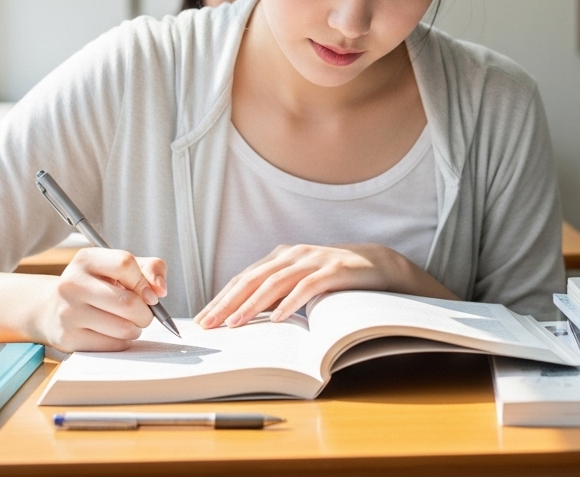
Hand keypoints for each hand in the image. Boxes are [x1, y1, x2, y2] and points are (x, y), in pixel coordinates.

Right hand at [34, 247, 166, 352]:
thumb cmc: (96, 286)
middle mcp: (72, 284)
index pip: (125, 264)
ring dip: (136, 329)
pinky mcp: (68, 338)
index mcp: (86, 260)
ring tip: (128, 324)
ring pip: (124, 328)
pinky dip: (122, 342)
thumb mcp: (118, 268)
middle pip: (129, 303)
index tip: (151, 295)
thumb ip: (149, 269)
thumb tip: (160, 290)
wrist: (51, 309)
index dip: (145, 282)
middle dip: (146, 313)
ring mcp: (68, 312)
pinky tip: (114, 334)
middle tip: (143, 314)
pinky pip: (113, 345)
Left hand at [195, 244, 410, 328]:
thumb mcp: (299, 284)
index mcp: (280, 257)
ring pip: (275, 282)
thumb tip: (244, 317)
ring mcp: (312, 260)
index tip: (203, 319)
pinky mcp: (333, 269)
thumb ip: (276, 294)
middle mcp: (292, 255)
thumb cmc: (334, 278)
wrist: (376, 265)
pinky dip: (291, 301)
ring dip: (252, 305)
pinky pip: (307, 286)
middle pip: (252, 279)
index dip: (221, 298)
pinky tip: (278, 317)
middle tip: (208, 324)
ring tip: (235, 323)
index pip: (243, 278)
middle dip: (227, 302)